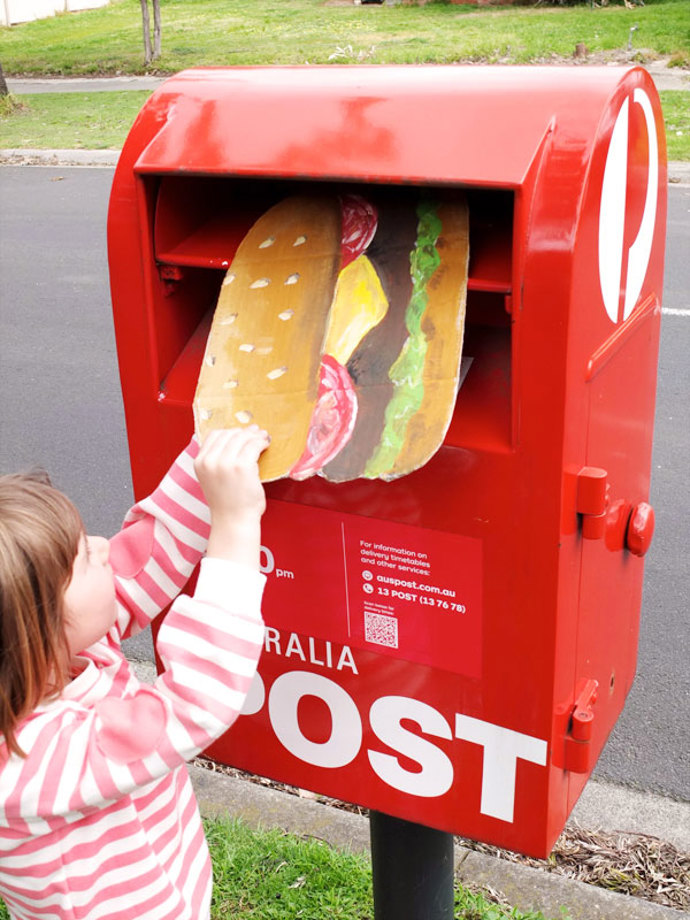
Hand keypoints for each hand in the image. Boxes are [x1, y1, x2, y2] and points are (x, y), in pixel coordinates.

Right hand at [194, 426, 270, 566]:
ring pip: (243, 437)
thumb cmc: (228, 502)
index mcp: (200, 462)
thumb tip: (233, 438)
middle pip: (230, 434)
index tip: (241, 433)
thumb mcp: (212, 477)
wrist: (234, 521)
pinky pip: (254, 445)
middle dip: (245, 432)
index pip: (214, 435)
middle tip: (256, 433)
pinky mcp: (242, 466)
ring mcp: (226, 463)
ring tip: (263, 438)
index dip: (230, 431)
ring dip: (255, 435)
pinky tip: (266, 444)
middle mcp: (210, 461)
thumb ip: (216, 459)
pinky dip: (261, 442)